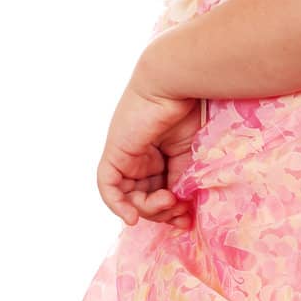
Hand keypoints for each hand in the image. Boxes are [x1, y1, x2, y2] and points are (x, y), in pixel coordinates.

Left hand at [96, 73, 201, 230]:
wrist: (177, 83)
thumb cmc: (192, 108)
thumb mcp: (191, 153)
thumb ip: (184, 179)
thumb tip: (183, 208)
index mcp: (161, 154)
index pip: (162, 191)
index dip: (173, 210)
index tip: (188, 217)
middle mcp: (142, 156)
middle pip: (146, 198)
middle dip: (162, 213)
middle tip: (179, 212)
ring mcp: (128, 155)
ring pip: (130, 197)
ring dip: (149, 209)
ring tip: (167, 201)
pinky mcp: (116, 153)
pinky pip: (108, 187)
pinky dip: (118, 205)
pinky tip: (133, 216)